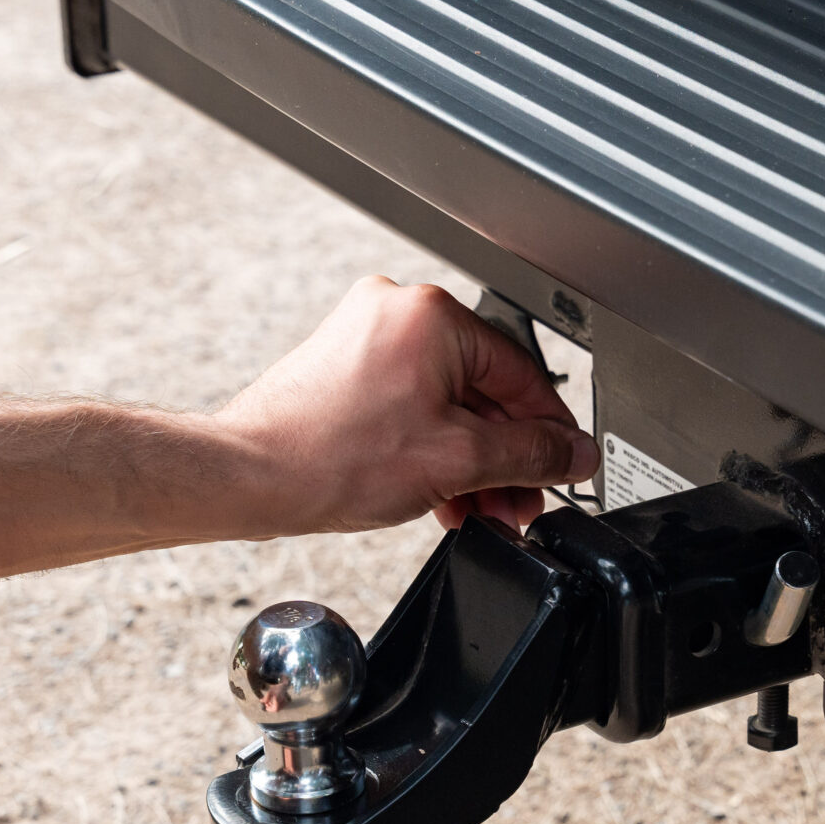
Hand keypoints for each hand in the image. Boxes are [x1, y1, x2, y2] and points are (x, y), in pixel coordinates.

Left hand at [218, 278, 597, 534]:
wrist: (250, 477)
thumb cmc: (328, 458)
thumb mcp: (456, 462)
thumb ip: (530, 454)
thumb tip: (574, 454)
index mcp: (431, 316)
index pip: (522, 374)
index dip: (551, 431)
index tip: (568, 466)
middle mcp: (399, 313)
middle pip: (484, 390)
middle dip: (505, 457)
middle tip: (522, 503)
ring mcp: (368, 338)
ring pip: (449, 403)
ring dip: (472, 462)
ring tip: (483, 511)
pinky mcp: (347, 367)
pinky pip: (414, 406)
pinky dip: (435, 450)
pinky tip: (447, 496)